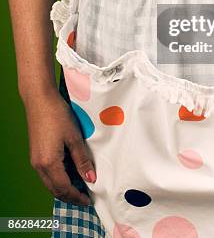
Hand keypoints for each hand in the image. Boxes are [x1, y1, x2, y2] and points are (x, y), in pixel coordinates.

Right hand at [24, 89, 95, 205]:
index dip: (77, 196)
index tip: (89, 200)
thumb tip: (90, 178)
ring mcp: (35, 161)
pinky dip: (58, 180)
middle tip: (85, 197)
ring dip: (64, 189)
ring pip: (50, 184)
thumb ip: (82, 160)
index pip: (64, 189)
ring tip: (80, 187)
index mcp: (49, 163)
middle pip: (55, 190)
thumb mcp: (74, 137)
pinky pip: (46, 175)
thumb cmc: (57, 115)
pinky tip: (69, 174)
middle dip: (70, 197)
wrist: (40, 99)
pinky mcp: (35, 155)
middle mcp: (39, 166)